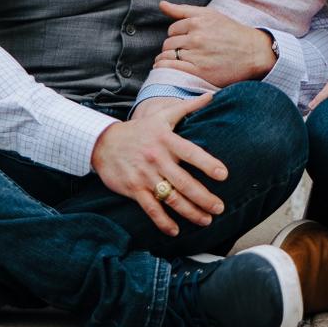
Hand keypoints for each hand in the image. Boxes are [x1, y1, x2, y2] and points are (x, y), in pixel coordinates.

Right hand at [90, 92, 227, 235]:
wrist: (104, 143)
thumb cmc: (139, 130)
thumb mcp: (162, 115)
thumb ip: (188, 107)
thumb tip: (211, 95)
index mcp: (167, 140)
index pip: (191, 153)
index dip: (207, 164)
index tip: (224, 175)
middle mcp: (158, 159)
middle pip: (184, 182)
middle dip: (203, 197)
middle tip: (220, 208)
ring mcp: (145, 176)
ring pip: (171, 198)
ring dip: (190, 212)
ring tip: (206, 220)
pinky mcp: (134, 189)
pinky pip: (151, 208)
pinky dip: (163, 221)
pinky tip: (175, 231)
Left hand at [154, 1, 275, 86]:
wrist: (253, 53)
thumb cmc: (231, 33)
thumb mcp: (210, 14)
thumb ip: (183, 10)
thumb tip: (161, 4)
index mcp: (197, 21)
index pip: (172, 30)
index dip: (176, 37)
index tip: (185, 42)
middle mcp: (196, 37)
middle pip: (168, 44)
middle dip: (172, 48)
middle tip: (181, 53)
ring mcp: (197, 55)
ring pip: (167, 57)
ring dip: (166, 61)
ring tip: (173, 63)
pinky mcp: (199, 72)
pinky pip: (172, 69)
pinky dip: (166, 70)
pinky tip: (169, 72)